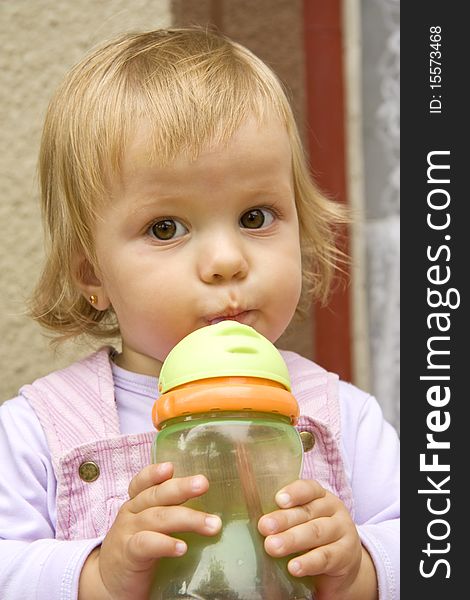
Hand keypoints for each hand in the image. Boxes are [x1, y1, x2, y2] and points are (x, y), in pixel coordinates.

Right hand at [78, 462, 221, 599]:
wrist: (106, 585)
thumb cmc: (136, 551)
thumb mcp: (148, 527)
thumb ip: (168, 513)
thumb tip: (209, 510)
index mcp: (136, 504)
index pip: (142, 483)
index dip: (154, 473)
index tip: (170, 467)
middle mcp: (131, 513)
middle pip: (155, 495)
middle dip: (181, 488)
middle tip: (203, 483)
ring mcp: (128, 533)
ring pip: (157, 518)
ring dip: (188, 518)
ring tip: (212, 524)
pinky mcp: (128, 556)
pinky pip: (147, 545)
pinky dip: (165, 544)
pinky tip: (182, 547)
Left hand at [258, 479, 377, 599]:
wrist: (344, 563)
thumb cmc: (314, 537)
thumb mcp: (303, 521)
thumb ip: (285, 516)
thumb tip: (257, 521)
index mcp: (320, 496)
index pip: (309, 488)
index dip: (294, 492)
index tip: (278, 499)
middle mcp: (333, 509)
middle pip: (308, 512)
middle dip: (284, 519)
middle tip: (264, 527)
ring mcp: (342, 531)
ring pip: (316, 532)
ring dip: (292, 540)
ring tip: (272, 547)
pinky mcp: (346, 555)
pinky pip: (325, 557)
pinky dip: (308, 562)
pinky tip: (293, 567)